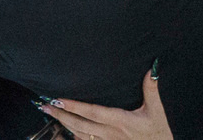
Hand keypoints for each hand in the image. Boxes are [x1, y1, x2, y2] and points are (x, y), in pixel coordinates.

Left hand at [45, 71, 171, 139]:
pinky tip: (64, 128)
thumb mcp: (157, 111)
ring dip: (63, 124)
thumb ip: (151, 89)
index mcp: (121, 121)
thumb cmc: (159, 131)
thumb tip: (151, 69)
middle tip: (44, 104)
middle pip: (79, 125)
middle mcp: (110, 133)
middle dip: (60, 115)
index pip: (92, 112)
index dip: (74, 106)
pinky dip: (73, 135)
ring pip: (79, 134)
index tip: (58, 99)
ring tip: (49, 113)